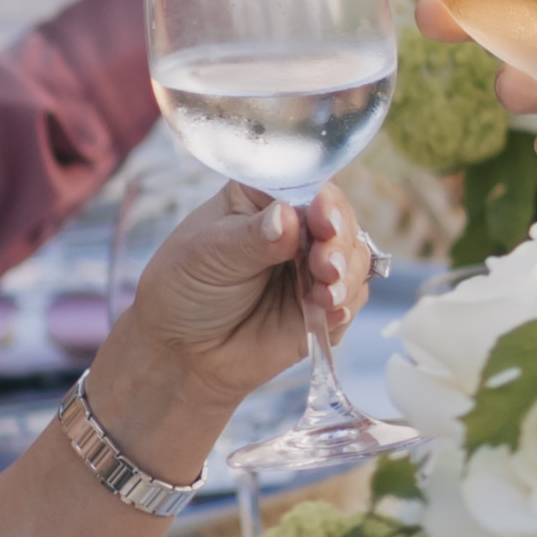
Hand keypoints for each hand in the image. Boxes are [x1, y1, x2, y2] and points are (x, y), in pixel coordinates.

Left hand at [90, 177, 356, 468]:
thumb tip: (287, 217)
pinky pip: (351, 301)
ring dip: (348, 273)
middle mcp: (297, 228)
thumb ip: (251, 238)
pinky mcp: (323, 307)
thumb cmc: (185, 287)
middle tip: (326, 263)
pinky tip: (330, 310)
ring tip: (326, 291)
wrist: (181, 351)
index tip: (322, 218)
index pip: (309, 185)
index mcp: (266, 199)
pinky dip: (346, 304)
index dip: (324, 200)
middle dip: (340, 241)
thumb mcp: (209, 253)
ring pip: (355, 259)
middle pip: (341, 221)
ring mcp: (313, 268)